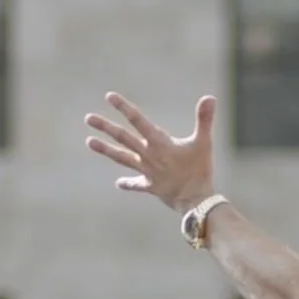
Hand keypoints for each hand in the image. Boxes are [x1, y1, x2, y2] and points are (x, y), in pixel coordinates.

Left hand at [84, 92, 216, 211]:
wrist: (195, 201)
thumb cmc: (200, 170)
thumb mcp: (204, 142)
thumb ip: (204, 119)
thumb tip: (210, 97)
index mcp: (158, 143)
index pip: (138, 120)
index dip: (124, 107)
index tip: (109, 97)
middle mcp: (148, 155)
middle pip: (123, 138)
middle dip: (105, 127)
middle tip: (88, 118)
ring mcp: (147, 171)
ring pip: (122, 158)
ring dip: (106, 149)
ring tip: (89, 142)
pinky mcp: (150, 186)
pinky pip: (136, 184)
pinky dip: (128, 183)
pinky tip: (119, 183)